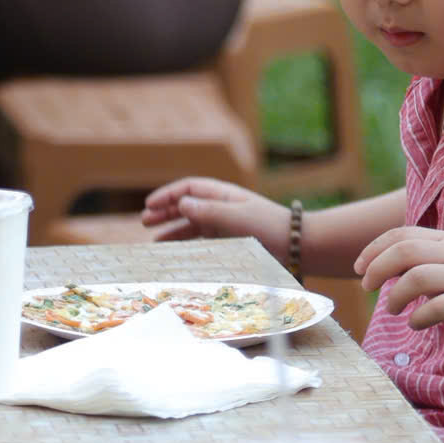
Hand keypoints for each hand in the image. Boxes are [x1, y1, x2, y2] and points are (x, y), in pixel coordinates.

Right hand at [140, 176, 286, 254]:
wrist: (298, 246)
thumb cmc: (269, 227)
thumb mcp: (236, 217)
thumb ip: (207, 211)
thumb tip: (181, 203)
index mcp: (223, 194)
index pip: (189, 188)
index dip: (167, 195)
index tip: (149, 206)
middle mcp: (223, 207)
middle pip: (188, 205)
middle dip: (165, 212)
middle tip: (145, 222)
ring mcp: (227, 225)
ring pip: (193, 226)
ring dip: (174, 231)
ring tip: (155, 242)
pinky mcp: (233, 242)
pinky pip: (204, 241)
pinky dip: (189, 245)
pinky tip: (179, 254)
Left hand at [356, 226, 443, 344]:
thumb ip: (415, 262)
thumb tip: (373, 267)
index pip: (402, 235)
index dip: (374, 249)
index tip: (358, 269)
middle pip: (406, 251)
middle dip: (378, 268)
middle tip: (367, 287)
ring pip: (419, 277)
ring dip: (396, 295)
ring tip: (393, 309)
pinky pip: (439, 307)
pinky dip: (419, 317)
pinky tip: (415, 323)